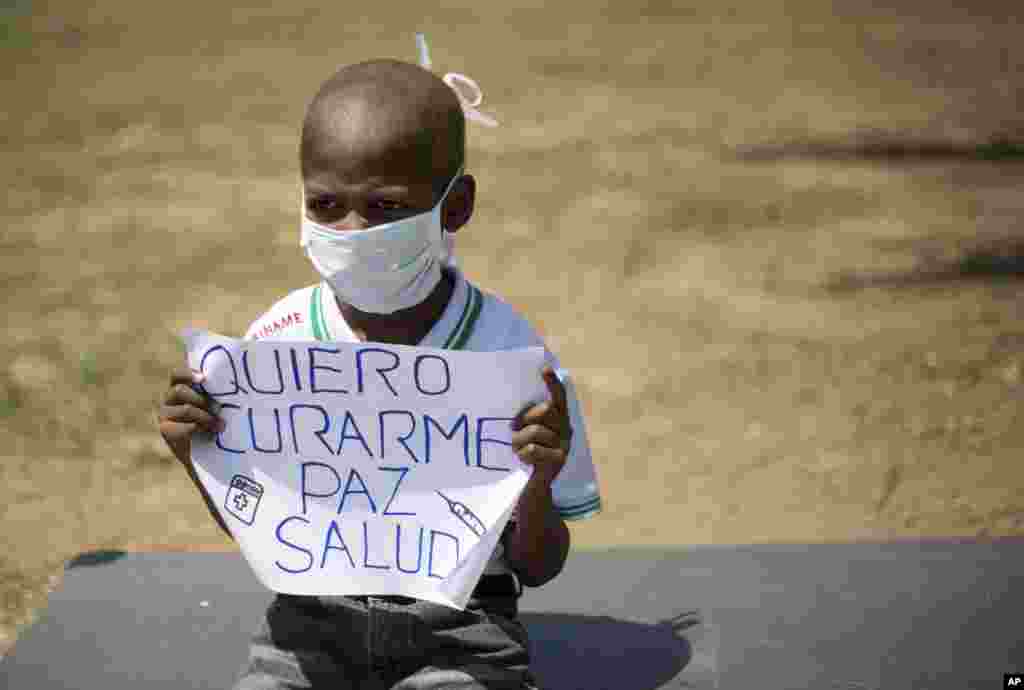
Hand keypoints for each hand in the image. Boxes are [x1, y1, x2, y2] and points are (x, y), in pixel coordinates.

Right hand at [157, 367, 223, 464]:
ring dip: (206, 417)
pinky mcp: (165, 430)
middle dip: (202, 400)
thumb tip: (232, 382)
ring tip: (220, 424)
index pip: (176, 375)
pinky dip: (200, 428)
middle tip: (218, 410)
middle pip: (180, 390)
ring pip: (186, 409)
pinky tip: (211, 432)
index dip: (188, 374)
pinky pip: (185, 426)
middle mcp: (169, 399)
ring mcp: (164, 414)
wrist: (205, 454)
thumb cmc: (214, 423)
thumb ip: (214, 394)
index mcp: (180, 388)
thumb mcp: (214, 406)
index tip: (204, 378)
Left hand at [510, 365, 571, 485]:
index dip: (553, 383)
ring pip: (535, 430)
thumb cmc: (522, 455)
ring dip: (519, 440)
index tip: (545, 369)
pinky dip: (523, 454)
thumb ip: (525, 419)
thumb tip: (515, 410)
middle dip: (525, 418)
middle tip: (514, 431)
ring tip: (516, 450)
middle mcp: (565, 428)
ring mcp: (564, 444)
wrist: (530, 488)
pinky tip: (523, 460)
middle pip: (544, 410)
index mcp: (558, 418)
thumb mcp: (522, 433)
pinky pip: (534, 448)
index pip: (558, 396)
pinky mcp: (559, 460)